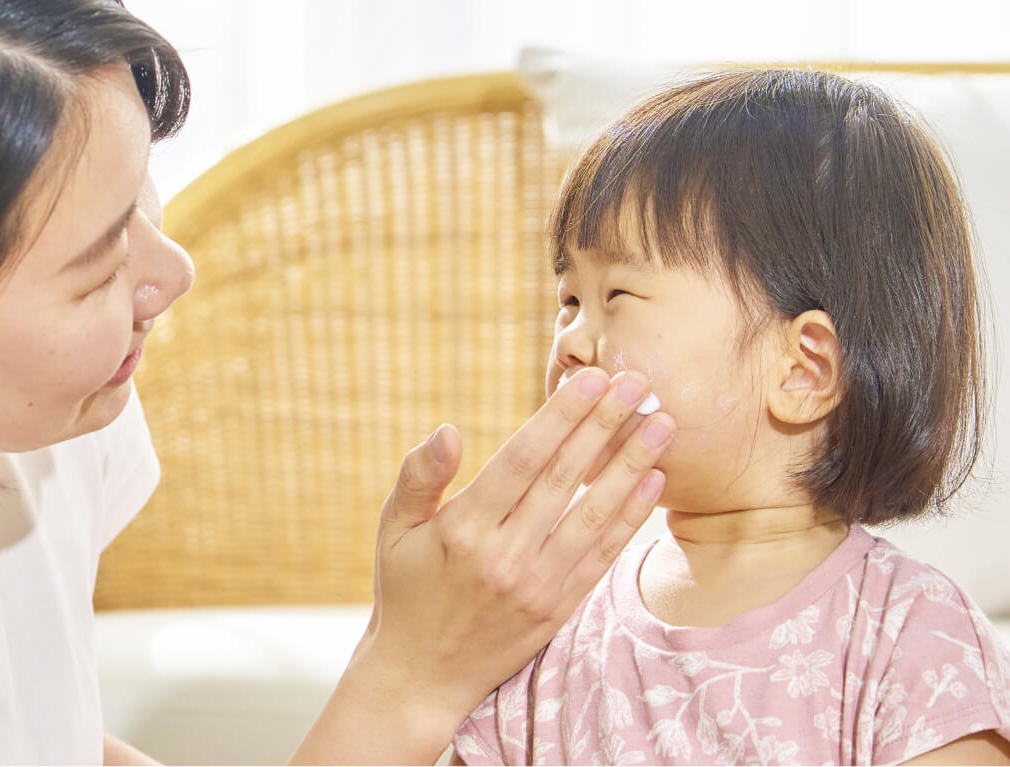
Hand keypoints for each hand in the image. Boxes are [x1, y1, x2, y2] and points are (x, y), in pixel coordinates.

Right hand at [293, 368, 672, 764]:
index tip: (590, 379)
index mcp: (463, 529)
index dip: (560, 417)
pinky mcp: (559, 607)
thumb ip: (419, 477)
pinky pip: (603, 554)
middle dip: (605, 424)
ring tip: (662, 423)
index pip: (522, 460)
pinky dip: (631, 516)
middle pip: (565, 478)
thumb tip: (448, 431)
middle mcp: (505, 556)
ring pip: (595, 513)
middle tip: (638, 382)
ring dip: (632, 464)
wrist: (422, 675)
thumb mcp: (393, 529)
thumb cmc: (406, 590)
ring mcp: (538, 584)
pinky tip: (651, 480)